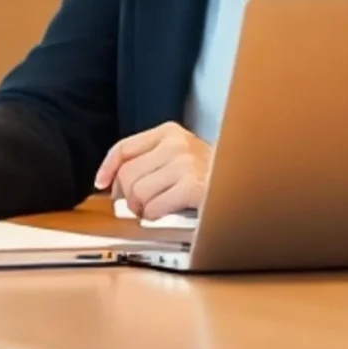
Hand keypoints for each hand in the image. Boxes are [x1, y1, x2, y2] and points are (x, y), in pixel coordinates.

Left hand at [95, 122, 210, 220]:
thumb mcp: (178, 157)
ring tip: (158, 208)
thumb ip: (149, 161)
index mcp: (169, 133)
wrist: (245, 184)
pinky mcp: (193, 186)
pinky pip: (154, 207)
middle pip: (127, 174)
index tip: (101, 183)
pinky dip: (156, 215)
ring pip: (137, 192)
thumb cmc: (210, 175)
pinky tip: (168, 212)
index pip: (124, 148)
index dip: (108, 168)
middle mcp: (176, 144)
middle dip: (128, 196)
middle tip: (140, 205)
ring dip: (143, 208)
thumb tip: (112, 182)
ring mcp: (185, 164)